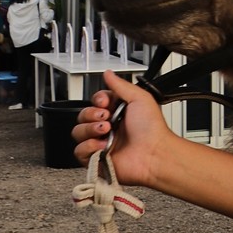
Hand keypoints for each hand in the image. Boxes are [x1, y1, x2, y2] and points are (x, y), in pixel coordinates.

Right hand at [72, 71, 170, 186]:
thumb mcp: (139, 98)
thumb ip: (121, 85)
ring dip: (90, 129)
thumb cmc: (152, 129)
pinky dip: (89, 146)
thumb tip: (109, 73)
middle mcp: (108, 126)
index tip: (105, 102)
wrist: (154, 153)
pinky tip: (102, 145)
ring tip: (106, 130)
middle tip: (106, 116)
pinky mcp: (96, 158)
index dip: (97, 100)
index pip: (95, 102)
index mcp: (118, 112)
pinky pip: (79, 150)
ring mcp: (101, 142)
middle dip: (91, 114)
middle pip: (83, 115)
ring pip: (78, 132)